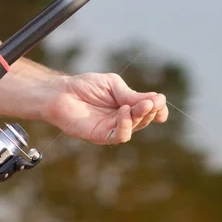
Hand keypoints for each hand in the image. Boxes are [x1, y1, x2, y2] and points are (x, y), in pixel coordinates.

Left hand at [43, 73, 167, 144]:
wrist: (61, 93)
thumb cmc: (84, 87)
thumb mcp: (113, 86)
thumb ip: (131, 95)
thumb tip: (155, 100)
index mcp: (127, 106)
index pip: (149, 111)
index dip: (158, 108)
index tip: (160, 100)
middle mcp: (121, 119)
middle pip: (144, 119)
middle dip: (151, 109)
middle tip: (153, 101)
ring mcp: (111, 128)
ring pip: (134, 128)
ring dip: (142, 116)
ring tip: (143, 105)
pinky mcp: (100, 136)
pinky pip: (119, 136)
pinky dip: (125, 124)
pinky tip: (123, 111)